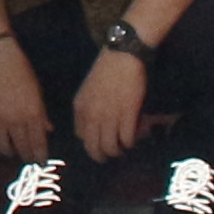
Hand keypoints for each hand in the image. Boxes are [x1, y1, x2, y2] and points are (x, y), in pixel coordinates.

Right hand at [0, 35, 52, 163]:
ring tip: (11, 153)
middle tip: (28, 161)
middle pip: (21, 148)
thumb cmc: (20, 69)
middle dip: (26, 157)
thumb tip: (47, 130)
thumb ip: (41, 113)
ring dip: (8, 152)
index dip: (40, 155)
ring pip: (1, 146)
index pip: (38, 143)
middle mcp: (14, 119)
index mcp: (32, 113)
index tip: (41, 161)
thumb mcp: (37, 90)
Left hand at [74, 47, 151, 161]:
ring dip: (118, 151)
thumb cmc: (105, 72)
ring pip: (111, 148)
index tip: (100, 145)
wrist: (121, 56)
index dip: (91, 144)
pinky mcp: (127, 114)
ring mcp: (109, 115)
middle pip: (94, 148)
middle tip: (111, 155)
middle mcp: (92, 115)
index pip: (81, 138)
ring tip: (124, 148)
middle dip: (102, 156)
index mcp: (80, 108)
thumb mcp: (87, 91)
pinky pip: (127, 139)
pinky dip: (131, 142)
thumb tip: (92, 130)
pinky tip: (133, 138)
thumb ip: (87, 110)